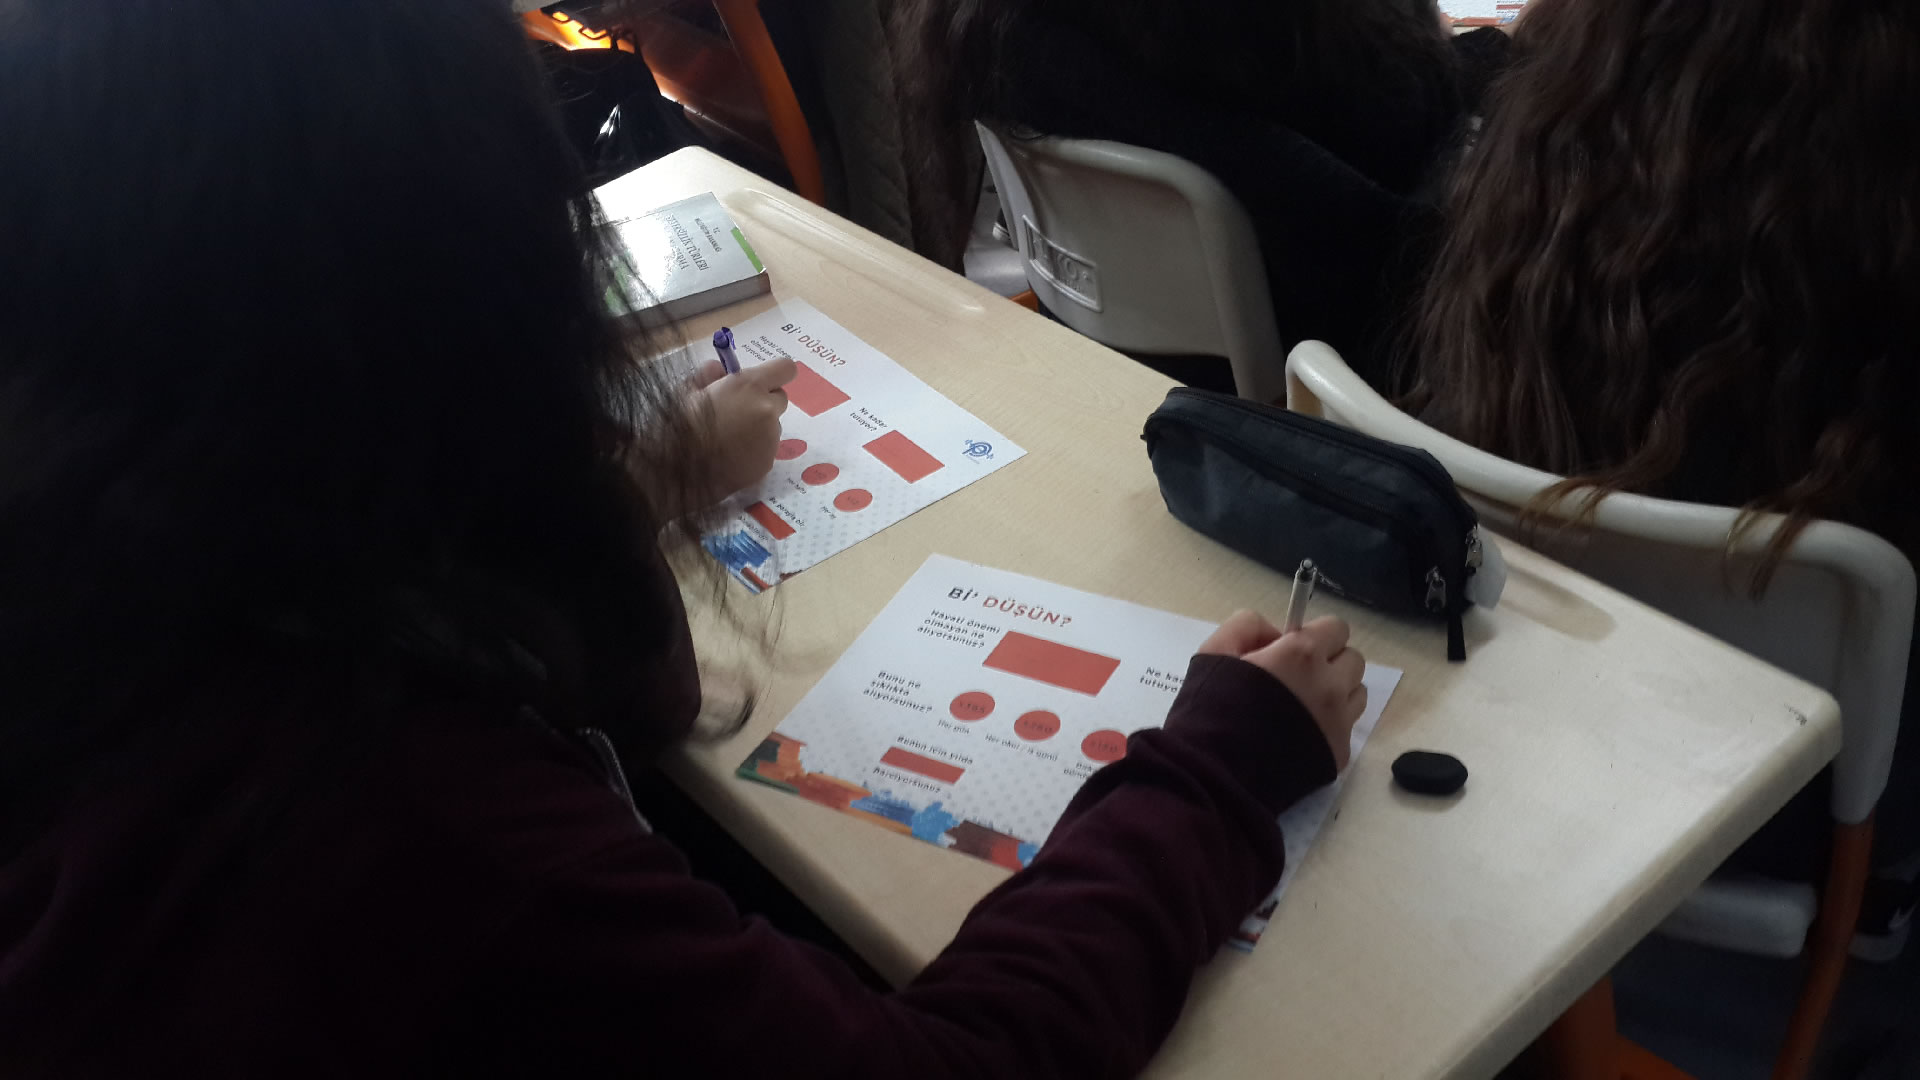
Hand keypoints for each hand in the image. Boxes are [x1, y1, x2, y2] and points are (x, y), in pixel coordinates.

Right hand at [693, 355, 794, 500]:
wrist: (676, 470)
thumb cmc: (679, 424)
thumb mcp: (688, 390)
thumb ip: (710, 375)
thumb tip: (721, 370)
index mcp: (749, 386)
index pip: (785, 369)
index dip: (774, 375)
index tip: (761, 382)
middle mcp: (766, 410)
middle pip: (780, 399)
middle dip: (764, 402)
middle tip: (738, 413)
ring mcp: (770, 439)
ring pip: (772, 427)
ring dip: (757, 429)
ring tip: (728, 441)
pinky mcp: (767, 464)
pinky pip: (765, 451)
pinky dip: (752, 452)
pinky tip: (729, 458)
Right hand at [1198, 611, 1366, 769]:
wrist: (1214, 773)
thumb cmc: (1211, 708)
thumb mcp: (1214, 650)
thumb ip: (1247, 626)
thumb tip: (1276, 633)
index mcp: (1302, 654)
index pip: (1337, 628)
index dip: (1316, 635)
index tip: (1295, 648)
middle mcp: (1330, 685)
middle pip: (1353, 660)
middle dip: (1330, 662)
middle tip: (1299, 677)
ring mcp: (1339, 722)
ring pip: (1356, 693)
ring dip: (1337, 693)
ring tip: (1304, 706)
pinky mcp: (1340, 754)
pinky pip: (1347, 728)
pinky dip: (1330, 725)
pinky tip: (1301, 734)